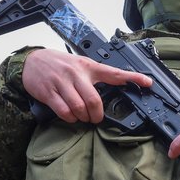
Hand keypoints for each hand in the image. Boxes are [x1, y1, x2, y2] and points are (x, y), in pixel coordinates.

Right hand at [22, 48, 151, 122]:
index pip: (114, 72)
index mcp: (88, 66)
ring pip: (79, 108)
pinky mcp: (49, 93)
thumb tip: (114, 89)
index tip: (148, 82)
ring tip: (81, 116)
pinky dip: (70, 118)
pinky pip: (64, 111)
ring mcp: (62, 83)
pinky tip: (70, 116)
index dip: (133, 78)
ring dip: (83, 117)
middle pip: (94, 101)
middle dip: (96, 115)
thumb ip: (95, 76)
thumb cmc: (59, 65)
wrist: (31, 61)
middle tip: (95, 118)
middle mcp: (76, 74)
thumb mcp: (79, 64)